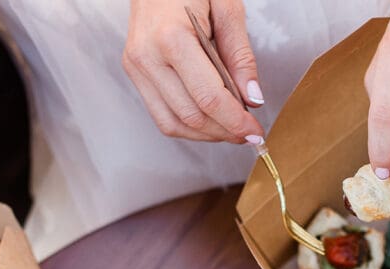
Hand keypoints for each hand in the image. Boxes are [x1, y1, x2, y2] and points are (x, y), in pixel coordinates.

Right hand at [123, 0, 264, 143]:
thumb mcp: (227, 8)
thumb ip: (240, 55)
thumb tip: (252, 98)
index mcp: (171, 38)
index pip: (208, 97)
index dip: (235, 121)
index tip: (254, 130)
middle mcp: (147, 57)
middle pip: (191, 115)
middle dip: (224, 131)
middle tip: (248, 132)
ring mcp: (137, 67)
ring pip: (173, 124)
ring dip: (206, 134)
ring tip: (230, 129)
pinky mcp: (135, 73)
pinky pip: (161, 115)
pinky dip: (188, 126)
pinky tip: (209, 121)